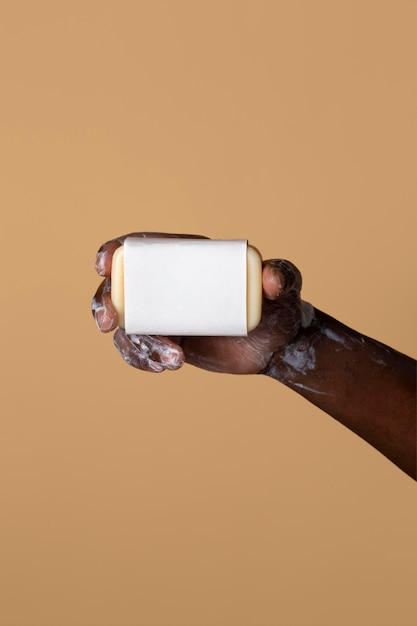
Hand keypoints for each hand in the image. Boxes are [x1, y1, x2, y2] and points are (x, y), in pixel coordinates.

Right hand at [92, 233, 310, 373]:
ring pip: (127, 326)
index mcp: (186, 260)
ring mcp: (164, 315)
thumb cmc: (278, 307)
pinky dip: (142, 360)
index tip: (105, 266)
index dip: (114, 253)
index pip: (140, 250)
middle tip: (111, 322)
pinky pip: (138, 350)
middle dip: (103, 302)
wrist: (276, 347)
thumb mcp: (285, 285)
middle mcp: (168, 286)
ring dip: (136, 345)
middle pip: (120, 288)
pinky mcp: (167, 340)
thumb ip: (283, 276)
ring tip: (174, 359)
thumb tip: (270, 280)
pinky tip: (164, 367)